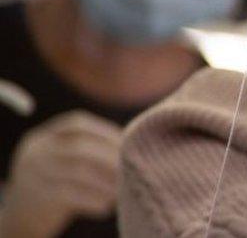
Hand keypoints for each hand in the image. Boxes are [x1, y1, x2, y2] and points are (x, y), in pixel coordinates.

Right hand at [1, 111, 122, 237]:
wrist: (21, 217)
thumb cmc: (55, 183)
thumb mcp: (62, 160)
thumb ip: (87, 148)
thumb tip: (132, 142)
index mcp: (43, 137)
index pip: (76, 123)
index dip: (105, 131)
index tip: (126, 142)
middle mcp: (35, 152)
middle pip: (79, 147)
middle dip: (109, 156)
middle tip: (130, 167)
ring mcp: (33, 174)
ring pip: (77, 172)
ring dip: (105, 181)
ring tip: (122, 188)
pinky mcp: (37, 198)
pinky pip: (70, 196)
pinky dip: (92, 200)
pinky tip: (107, 206)